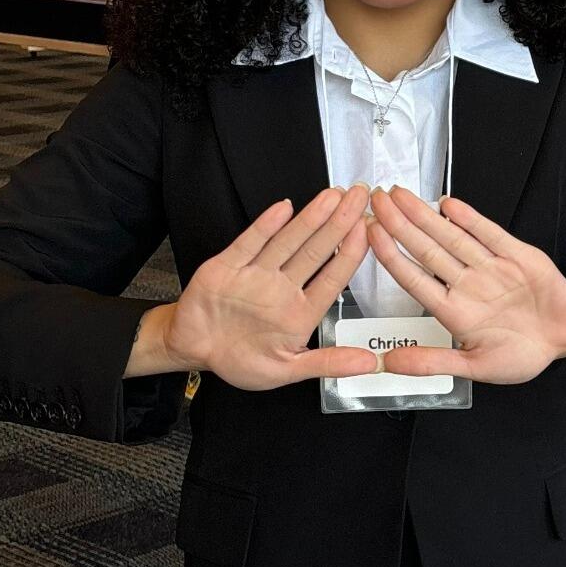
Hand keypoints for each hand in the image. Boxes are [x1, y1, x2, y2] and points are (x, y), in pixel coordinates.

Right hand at [154, 186, 379, 389]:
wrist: (193, 350)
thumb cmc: (240, 361)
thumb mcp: (286, 371)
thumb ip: (327, 363)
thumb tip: (372, 364)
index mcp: (302, 312)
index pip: (333, 277)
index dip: (352, 253)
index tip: (370, 229)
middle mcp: (283, 287)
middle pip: (316, 251)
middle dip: (340, 223)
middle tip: (360, 196)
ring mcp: (256, 274)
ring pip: (288, 242)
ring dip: (310, 218)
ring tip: (333, 196)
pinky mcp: (228, 266)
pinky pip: (249, 243)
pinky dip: (265, 226)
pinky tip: (284, 208)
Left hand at [366, 189, 565, 385]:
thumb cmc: (523, 354)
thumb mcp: (477, 367)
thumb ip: (434, 362)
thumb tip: (390, 363)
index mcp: (454, 312)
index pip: (414, 279)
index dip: (391, 256)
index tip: (370, 234)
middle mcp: (467, 285)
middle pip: (427, 250)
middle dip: (400, 224)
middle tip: (376, 200)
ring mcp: (490, 267)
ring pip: (452, 237)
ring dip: (426, 215)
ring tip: (400, 195)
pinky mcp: (516, 255)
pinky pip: (489, 233)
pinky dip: (470, 218)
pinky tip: (448, 204)